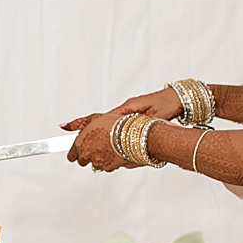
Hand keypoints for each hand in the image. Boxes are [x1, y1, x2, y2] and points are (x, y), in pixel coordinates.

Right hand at [60, 87, 180, 130]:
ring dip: (92, 132)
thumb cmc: (167, 105)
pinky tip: (103, 142)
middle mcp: (123, 111)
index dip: (80, 123)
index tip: (64, 126)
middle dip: (80, 127)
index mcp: (124, 109)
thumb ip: (135, 119)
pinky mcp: (133, 118)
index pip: (97, 117)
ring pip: (104, 125)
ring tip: (79, 142)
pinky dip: (106, 133)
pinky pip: (114, 126)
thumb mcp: (150, 113)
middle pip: (96, 121)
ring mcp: (127, 114)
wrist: (178, 99)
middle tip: (65, 134)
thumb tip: (119, 121)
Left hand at [65, 111, 139, 171]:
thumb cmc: (113, 125)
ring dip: (99, 158)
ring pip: (95, 164)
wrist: (130, 134)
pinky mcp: (108, 168)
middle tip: (97, 146)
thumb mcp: (92, 119)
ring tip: (108, 147)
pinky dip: (109, 162)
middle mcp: (86, 155)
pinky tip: (114, 152)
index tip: (78, 152)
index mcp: (80, 144)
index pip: (71, 155)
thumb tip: (63, 125)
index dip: (75, 153)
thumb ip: (76, 124)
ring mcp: (97, 162)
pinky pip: (106, 167)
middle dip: (88, 155)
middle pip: (82, 161)